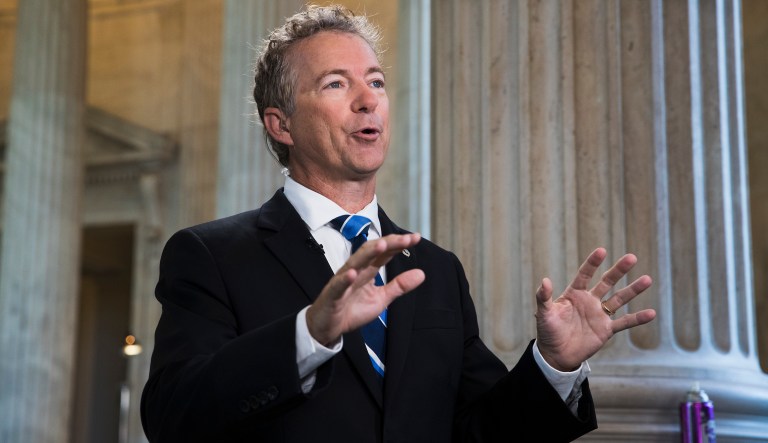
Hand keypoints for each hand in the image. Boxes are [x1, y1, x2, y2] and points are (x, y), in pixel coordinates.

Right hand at [306, 233, 424, 345]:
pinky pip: (338, 286)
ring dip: (368, 253)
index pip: (384, 253)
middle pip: (371, 252)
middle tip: (406, 239)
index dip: (399, 245)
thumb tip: (421, 273)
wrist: (328, 327)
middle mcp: (356, 271)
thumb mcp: (381, 299)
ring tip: (382, 245)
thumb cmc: (352, 310)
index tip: (415, 238)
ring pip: (355, 263)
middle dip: (388, 243)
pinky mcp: (332, 295)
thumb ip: (399, 286)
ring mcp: (343, 281)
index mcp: (368, 271)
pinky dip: (344, 279)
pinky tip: (352, 274)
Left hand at [535, 248, 655, 370]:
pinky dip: (637, 319)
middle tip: (632, 257)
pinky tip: (651, 313)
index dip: (592, 263)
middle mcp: (589, 301)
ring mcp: (599, 314)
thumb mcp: (544, 314)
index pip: (584, 275)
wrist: (556, 355)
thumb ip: (544, 297)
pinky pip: (624, 322)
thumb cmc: (548, 332)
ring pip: (619, 299)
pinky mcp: (606, 330)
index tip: (601, 251)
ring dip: (633, 290)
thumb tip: (545, 280)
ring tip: (647, 279)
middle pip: (606, 282)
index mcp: (574, 294)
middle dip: (618, 270)